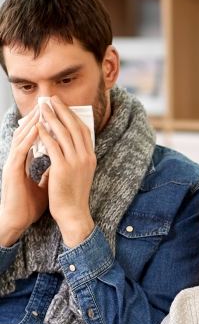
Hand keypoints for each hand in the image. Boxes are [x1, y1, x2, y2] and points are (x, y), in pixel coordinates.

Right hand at [0, 106, 48, 246]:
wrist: (18, 220)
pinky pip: (20, 150)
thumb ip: (50, 173)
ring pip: (21, 137)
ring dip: (31, 122)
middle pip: (27, 132)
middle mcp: (18, 159)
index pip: (35, 138)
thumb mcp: (44, 185)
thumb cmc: (29, 205)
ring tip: (41, 109)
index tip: (57, 114)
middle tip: (48, 102)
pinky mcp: (12, 170)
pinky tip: (36, 129)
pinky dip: (28, 138)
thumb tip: (61, 167)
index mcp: (26, 162)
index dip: (45, 125)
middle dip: (38, 117)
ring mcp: (13, 163)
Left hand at [38, 97, 95, 247]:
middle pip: (75, 127)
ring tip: (43, 107)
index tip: (63, 106)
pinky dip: (45, 134)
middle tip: (52, 99)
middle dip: (63, 111)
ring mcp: (76, 162)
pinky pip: (53, 146)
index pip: (83, 131)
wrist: (73, 213)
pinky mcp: (63, 168)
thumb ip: (74, 158)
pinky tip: (38, 126)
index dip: (73, 116)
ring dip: (52, 118)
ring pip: (64, 133)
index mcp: (90, 158)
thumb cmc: (72, 195)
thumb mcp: (79, 174)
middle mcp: (86, 158)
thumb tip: (64, 145)